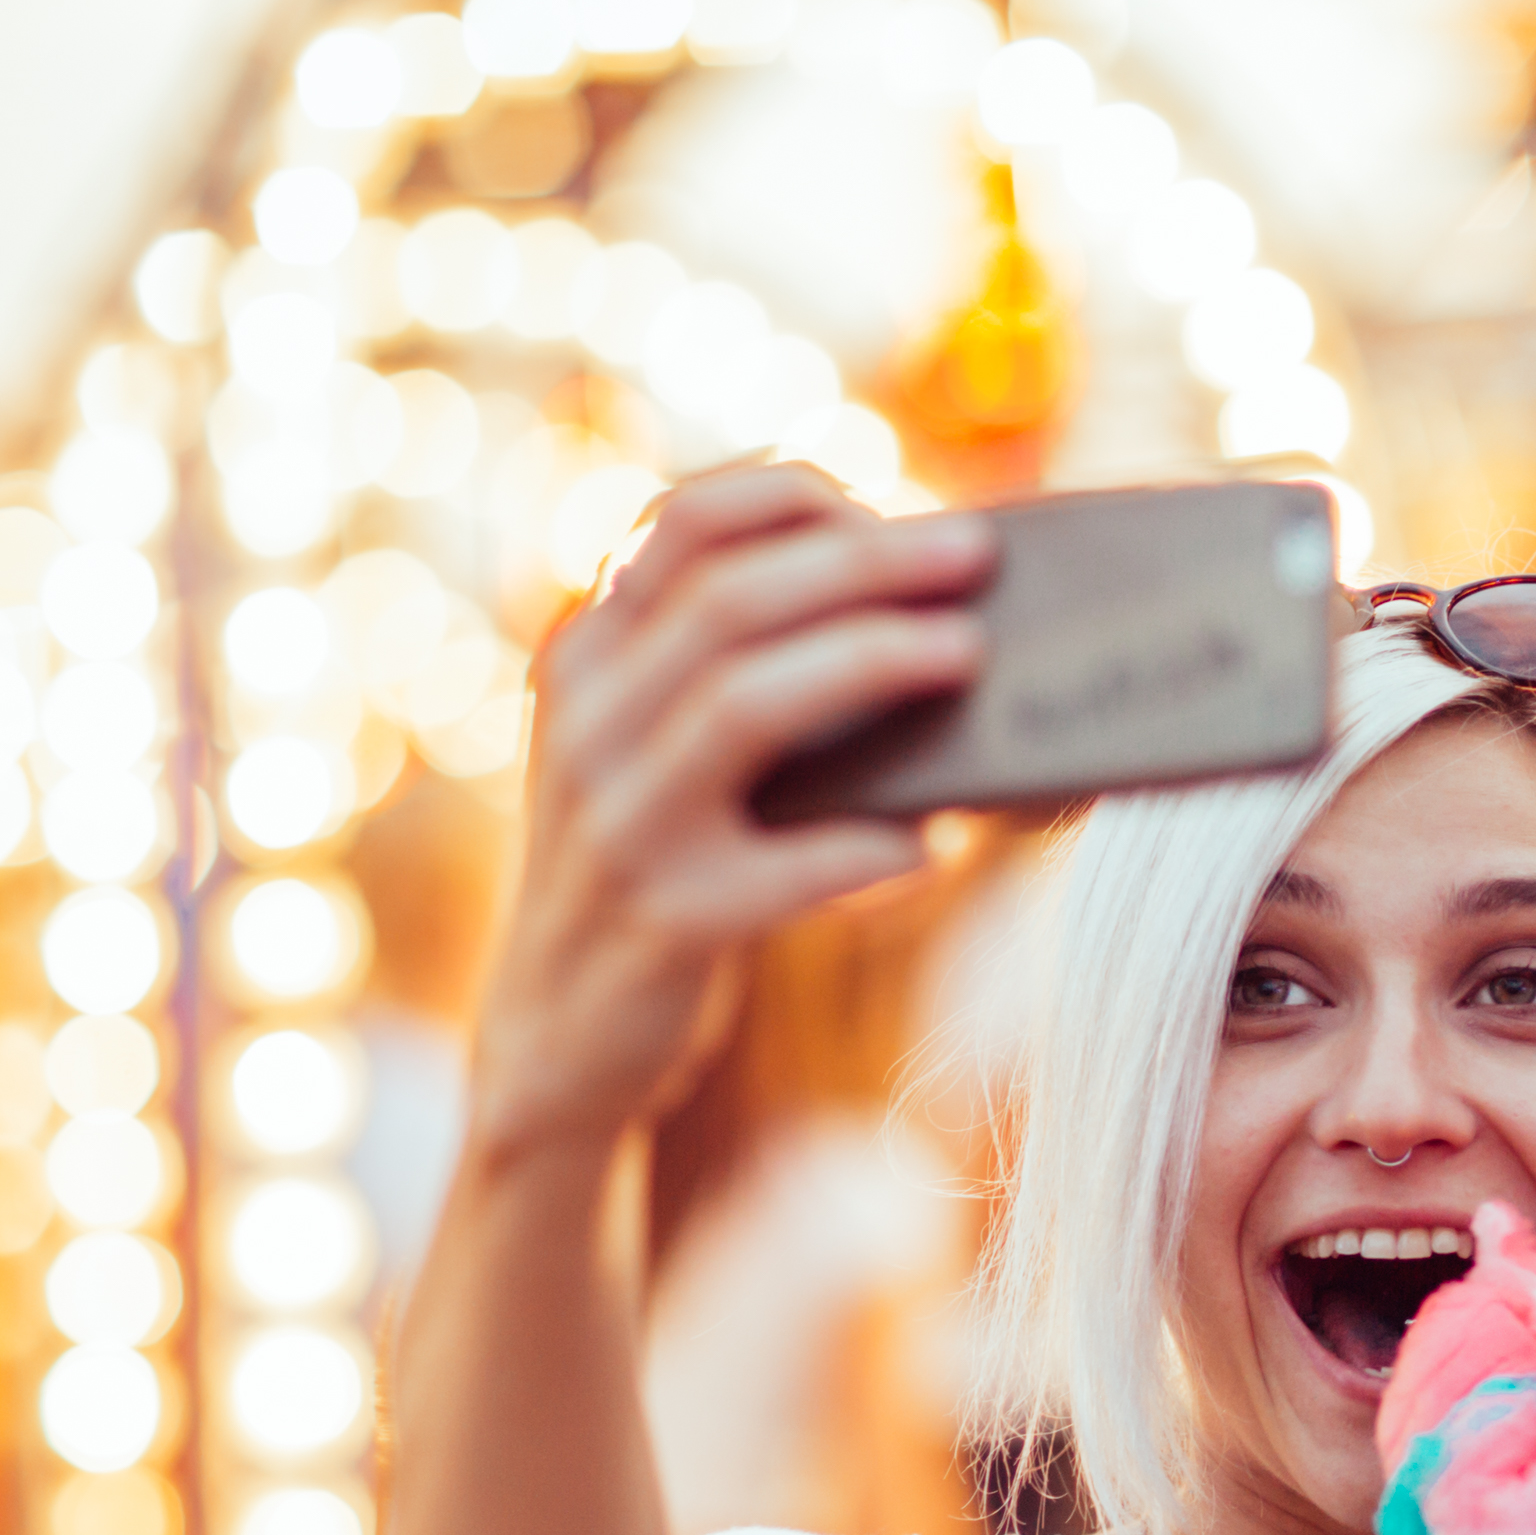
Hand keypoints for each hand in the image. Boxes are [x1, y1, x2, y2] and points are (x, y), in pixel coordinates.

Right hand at [480, 463, 991, 1154]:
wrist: (559, 1038)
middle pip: (730, 596)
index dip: (792, 496)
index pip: (678, 523)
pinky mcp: (668, 921)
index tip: (890, 506)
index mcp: (587, 657)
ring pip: (743, 701)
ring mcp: (619, 822)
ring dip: (870, 662)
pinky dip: (873, 847)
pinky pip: (789, 867)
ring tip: (968, 655)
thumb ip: (733, 670)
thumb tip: (914, 605)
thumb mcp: (658, 751)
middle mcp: (586, 721)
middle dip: (865, 562)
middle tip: (976, 553)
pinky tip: (932, 847)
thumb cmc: (661, 870)